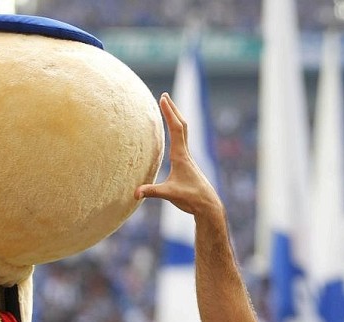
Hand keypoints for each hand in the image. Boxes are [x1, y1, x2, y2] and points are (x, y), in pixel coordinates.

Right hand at [136, 93, 221, 217]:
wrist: (208, 206)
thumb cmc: (191, 198)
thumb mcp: (169, 194)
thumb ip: (152, 192)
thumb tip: (135, 193)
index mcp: (181, 156)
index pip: (176, 129)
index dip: (169, 113)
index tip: (163, 98)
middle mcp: (186, 154)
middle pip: (182, 125)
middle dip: (173, 109)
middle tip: (164, 95)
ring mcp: (188, 158)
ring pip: (184, 132)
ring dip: (176, 118)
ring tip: (168, 108)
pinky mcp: (188, 164)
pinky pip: (183, 141)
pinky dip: (178, 130)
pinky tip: (174, 132)